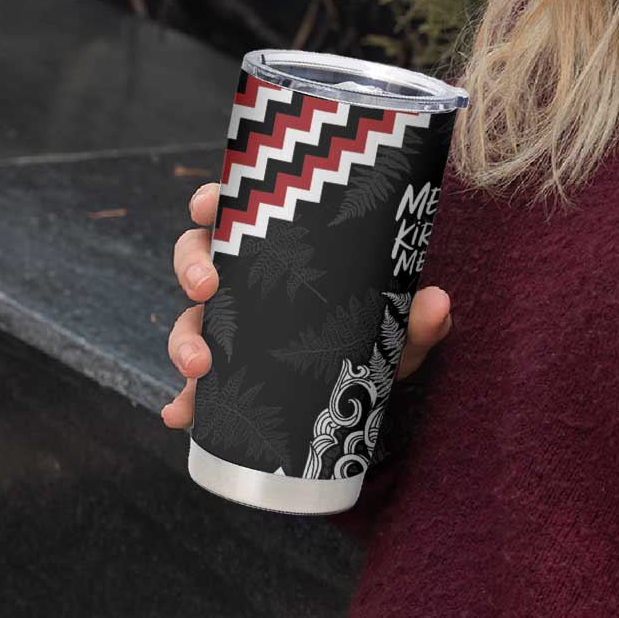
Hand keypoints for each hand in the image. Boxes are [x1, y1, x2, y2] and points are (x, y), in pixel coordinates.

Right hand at [160, 182, 452, 427]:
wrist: (376, 377)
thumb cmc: (382, 329)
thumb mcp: (400, 323)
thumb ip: (418, 316)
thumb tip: (438, 303)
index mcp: (281, 248)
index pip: (238, 212)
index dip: (212, 202)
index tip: (208, 205)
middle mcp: (248, 280)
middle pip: (198, 258)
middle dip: (191, 269)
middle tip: (206, 288)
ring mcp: (235, 326)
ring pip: (190, 318)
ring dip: (183, 339)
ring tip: (199, 366)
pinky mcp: (232, 374)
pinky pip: (196, 385)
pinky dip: (184, 400)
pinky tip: (181, 415)